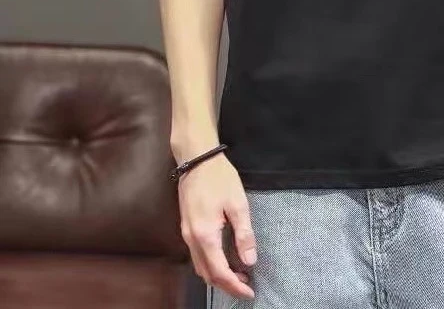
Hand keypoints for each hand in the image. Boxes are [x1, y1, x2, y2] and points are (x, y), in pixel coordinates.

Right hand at [177, 153, 256, 299]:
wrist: (197, 158)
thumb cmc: (219, 178)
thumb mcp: (238, 203)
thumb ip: (244, 234)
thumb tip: (249, 261)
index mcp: (205, 235)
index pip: (219, 271)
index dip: (234, 286)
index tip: (250, 292)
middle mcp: (192, 239)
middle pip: (207, 274)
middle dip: (226, 285)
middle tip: (246, 287)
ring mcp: (186, 233)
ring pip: (199, 266)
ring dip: (217, 276)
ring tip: (238, 275)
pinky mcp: (186, 227)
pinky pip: (196, 255)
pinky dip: (210, 264)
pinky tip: (223, 259)